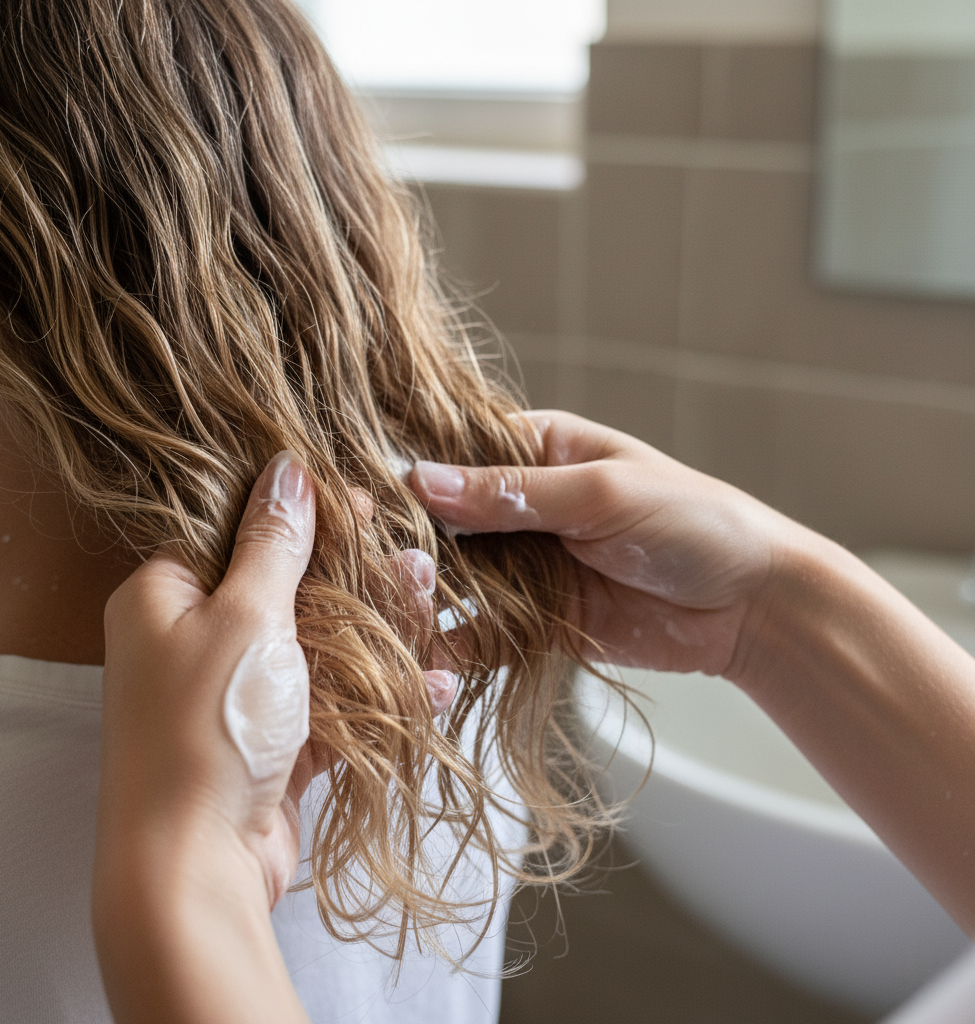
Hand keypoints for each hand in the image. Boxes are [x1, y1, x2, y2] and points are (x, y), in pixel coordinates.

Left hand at [93, 451, 456, 1023]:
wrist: (193, 869)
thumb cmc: (209, 725)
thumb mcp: (246, 616)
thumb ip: (272, 543)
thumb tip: (285, 467)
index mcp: (165, 596)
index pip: (238, 531)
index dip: (303, 514)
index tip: (364, 501)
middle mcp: (193, 641)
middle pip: (288, 589)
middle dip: (356, 576)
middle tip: (415, 560)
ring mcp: (235, 696)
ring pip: (317, 646)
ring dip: (379, 631)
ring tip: (432, 605)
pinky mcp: (270, 744)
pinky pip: (330, 704)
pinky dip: (377, 695)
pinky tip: (432, 684)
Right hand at [410, 410, 796, 678]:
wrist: (753, 605)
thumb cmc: (692, 521)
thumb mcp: (601, 493)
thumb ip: (513, 492)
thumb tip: (421, 479)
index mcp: (538, 450)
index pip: (457, 454)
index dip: (413, 474)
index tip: (364, 496)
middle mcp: (523, 505)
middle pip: (446, 519)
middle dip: (412, 538)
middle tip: (373, 560)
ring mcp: (527, 565)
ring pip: (456, 575)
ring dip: (426, 588)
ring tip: (388, 601)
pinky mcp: (536, 620)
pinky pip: (482, 629)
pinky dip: (454, 639)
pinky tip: (422, 647)